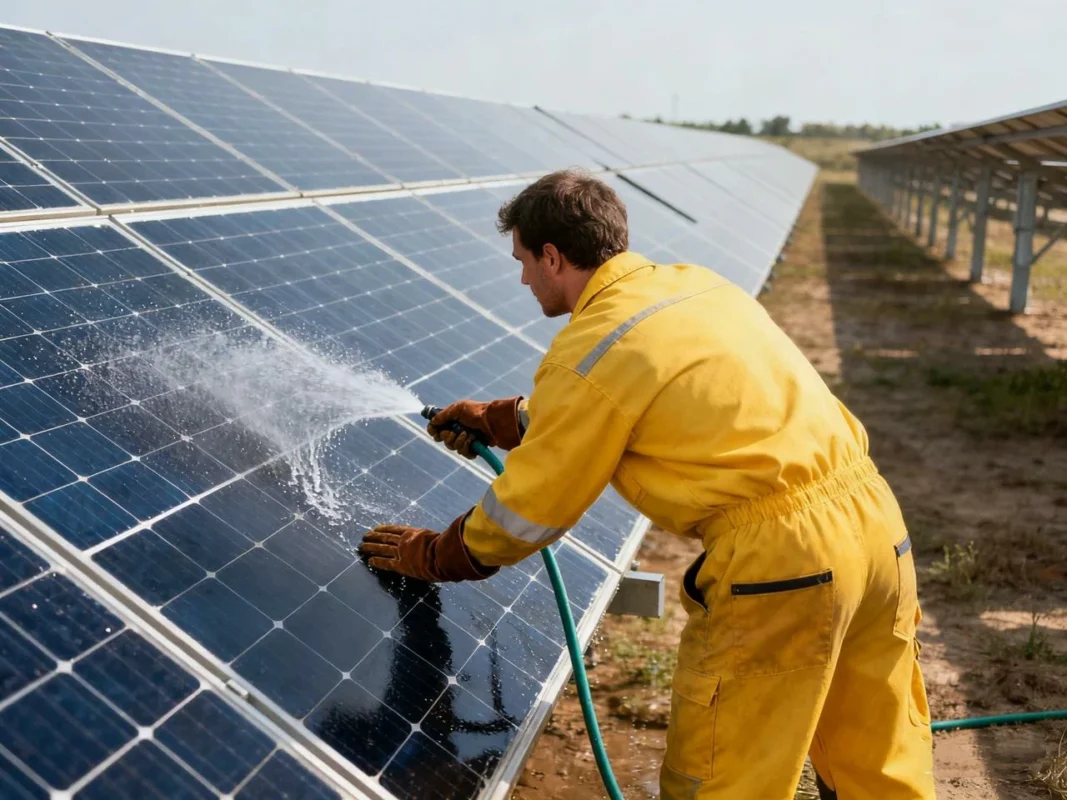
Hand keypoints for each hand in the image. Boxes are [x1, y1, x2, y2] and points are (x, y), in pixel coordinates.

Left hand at [359, 516, 496, 581]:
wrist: (445, 555)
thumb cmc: (450, 547)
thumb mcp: (446, 538)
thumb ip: (448, 535)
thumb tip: (463, 528)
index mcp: (417, 534)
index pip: (398, 530)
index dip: (386, 529)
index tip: (378, 529)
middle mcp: (407, 541)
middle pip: (387, 537)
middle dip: (375, 537)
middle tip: (364, 536)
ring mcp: (403, 552)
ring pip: (382, 548)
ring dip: (371, 546)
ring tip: (361, 545)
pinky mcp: (401, 564)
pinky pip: (386, 562)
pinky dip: (376, 561)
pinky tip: (368, 560)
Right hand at [427, 397, 523, 456]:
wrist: (495, 421)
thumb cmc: (478, 412)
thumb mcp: (458, 408)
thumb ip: (443, 415)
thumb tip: (432, 421)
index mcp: (454, 419)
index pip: (438, 428)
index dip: (435, 431)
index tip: (436, 432)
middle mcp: (459, 429)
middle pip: (444, 440)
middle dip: (449, 437)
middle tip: (456, 432)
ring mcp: (467, 439)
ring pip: (454, 448)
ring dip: (459, 441)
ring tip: (469, 435)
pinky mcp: (475, 448)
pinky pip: (465, 453)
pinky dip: (468, 448)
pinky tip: (474, 442)